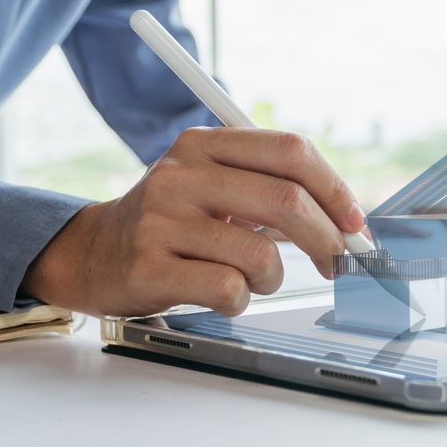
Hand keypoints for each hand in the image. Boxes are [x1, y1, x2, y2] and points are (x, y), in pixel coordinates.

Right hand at [19, 128, 367, 316]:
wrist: (92, 254)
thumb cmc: (170, 223)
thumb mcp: (211, 186)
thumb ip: (269, 190)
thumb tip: (346, 220)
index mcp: (203, 146)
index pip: (290, 151)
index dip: (335, 189)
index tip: (354, 222)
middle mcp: (181, 175)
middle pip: (286, 201)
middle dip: (327, 240)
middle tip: (338, 263)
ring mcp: (162, 222)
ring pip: (261, 255)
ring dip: (274, 278)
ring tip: (252, 279)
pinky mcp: (150, 268)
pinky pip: (229, 290)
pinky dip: (240, 301)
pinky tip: (221, 295)